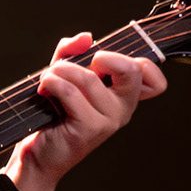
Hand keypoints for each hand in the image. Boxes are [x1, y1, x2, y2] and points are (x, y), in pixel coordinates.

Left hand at [4, 32, 167, 190]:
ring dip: (60, 71)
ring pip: (89, 78)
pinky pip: (70, 93)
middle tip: (80, 66)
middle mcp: (122, 109)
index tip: (102, 62)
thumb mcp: (64, 73)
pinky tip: (45, 91)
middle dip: (102, 57)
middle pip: (132, 69)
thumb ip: (73, 51)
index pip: (153, 77)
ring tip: (48, 79)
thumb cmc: (53, 114)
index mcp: (123, 96)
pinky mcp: (90, 129)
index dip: (135, 60)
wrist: (38, 154)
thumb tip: (86, 37)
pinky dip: (52, 84)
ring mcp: (109, 120)